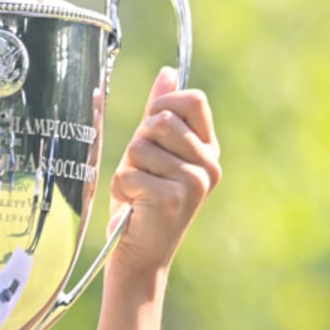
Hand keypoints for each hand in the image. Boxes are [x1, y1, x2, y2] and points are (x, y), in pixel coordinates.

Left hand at [108, 68, 219, 278]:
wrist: (141, 256)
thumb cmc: (143, 202)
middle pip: (161, 121)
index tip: (151, 130)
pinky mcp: (172, 199)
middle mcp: (209, 164)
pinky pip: (129, 172)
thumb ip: (160, 115)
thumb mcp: (153, 154)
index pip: (193, 100)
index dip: (163, 106)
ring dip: (128, 168)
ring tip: (137, 191)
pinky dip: (121, 188)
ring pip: (140, 146)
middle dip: (139, 142)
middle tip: (142, 170)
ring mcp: (194, 182)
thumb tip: (168, 73)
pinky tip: (133, 206)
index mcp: (209, 149)